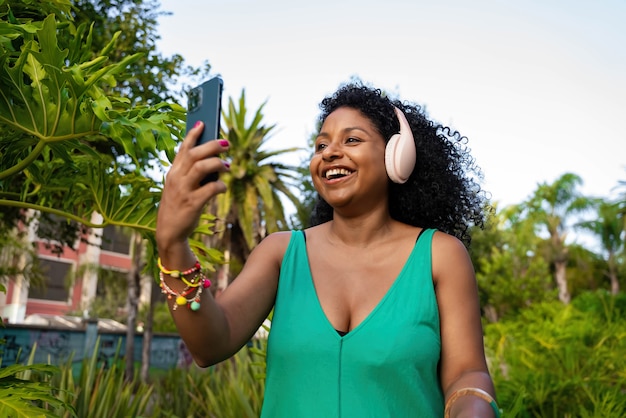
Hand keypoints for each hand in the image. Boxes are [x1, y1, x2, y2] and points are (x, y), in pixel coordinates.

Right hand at [156, 121, 229, 255]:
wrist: (169, 232)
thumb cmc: (178, 206)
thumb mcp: (179, 187)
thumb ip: (190, 173)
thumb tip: (213, 160)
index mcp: (173, 172)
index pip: (183, 148)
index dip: (193, 134)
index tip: (203, 123)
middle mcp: (177, 178)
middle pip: (195, 154)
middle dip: (212, 146)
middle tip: (226, 144)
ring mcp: (184, 190)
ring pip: (202, 167)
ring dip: (217, 163)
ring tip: (227, 166)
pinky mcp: (192, 203)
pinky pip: (210, 188)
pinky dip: (220, 186)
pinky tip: (223, 187)